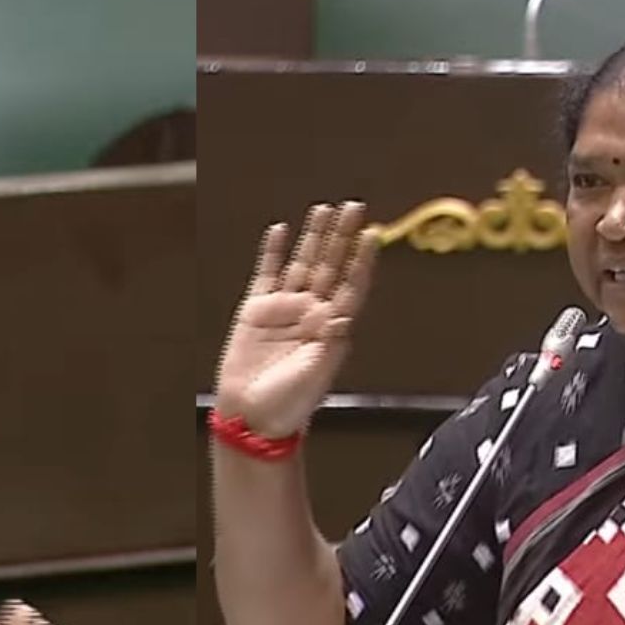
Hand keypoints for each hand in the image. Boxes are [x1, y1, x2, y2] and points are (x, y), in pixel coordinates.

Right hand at [215, 201, 379, 437]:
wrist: (252, 417)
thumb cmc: (289, 403)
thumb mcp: (317, 372)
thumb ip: (330, 342)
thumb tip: (343, 314)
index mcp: (332, 328)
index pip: (352, 284)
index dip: (362, 259)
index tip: (373, 233)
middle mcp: (311, 313)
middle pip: (330, 265)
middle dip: (341, 236)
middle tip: (353, 206)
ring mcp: (284, 309)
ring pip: (302, 263)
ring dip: (313, 237)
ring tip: (323, 209)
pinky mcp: (256, 311)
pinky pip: (266, 274)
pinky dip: (272, 252)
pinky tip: (280, 231)